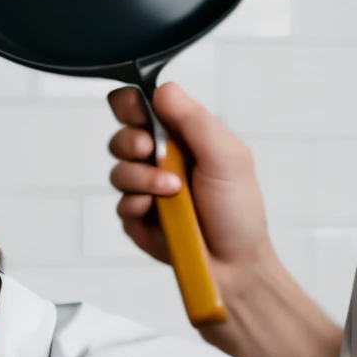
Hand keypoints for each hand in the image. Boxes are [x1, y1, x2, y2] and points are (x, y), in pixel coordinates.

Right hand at [107, 81, 269, 273]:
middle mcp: (162, 160)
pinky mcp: (138, 220)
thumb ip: (194, 121)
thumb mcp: (227, 157)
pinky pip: (121, 204)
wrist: (235, 265)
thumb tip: (161, 90)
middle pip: (122, 135)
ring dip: (141, 177)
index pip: (145, 108)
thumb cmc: (238, 212)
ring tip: (172, 192)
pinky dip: (138, 205)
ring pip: (118, 170)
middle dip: (130, 141)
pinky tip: (160, 214)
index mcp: (183, 138)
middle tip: (148, 149)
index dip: (132, 104)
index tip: (137, 112)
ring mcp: (148, 191)